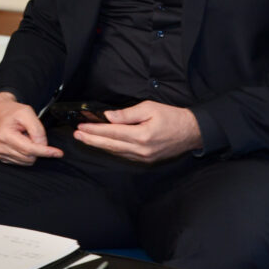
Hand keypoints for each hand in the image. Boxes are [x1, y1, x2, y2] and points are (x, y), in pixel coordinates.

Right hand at [0, 92, 62, 165]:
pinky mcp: (2, 157)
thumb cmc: (12, 111)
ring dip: (31, 151)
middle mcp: (1, 147)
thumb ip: (37, 129)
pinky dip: (26, 154)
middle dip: (37, 147)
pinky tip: (21, 143)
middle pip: (29, 157)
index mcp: (5, 135)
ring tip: (25, 137)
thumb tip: (43, 145)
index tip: (58, 153)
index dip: (46, 152)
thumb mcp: (27, 112)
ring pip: (27, 161)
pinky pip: (21, 162)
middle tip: (31, 133)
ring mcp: (0, 153)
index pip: (30, 149)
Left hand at [72, 100, 201, 162]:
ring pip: (115, 152)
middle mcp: (141, 150)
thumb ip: (127, 114)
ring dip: (98, 145)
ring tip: (84, 138)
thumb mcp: (150, 108)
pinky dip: (111, 150)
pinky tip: (102, 145)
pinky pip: (124, 155)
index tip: (82, 125)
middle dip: (91, 139)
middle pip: (110, 145)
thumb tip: (109, 117)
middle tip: (77, 134)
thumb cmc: (172, 117)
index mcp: (142, 136)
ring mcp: (143, 157)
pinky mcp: (146, 160)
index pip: (112, 133)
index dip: (95, 129)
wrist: (192, 131)